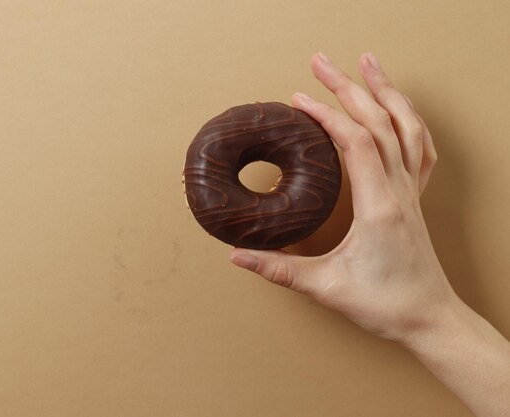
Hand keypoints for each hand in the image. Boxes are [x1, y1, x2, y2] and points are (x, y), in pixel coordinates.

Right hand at [230, 51, 455, 341]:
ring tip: (367, 63)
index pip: (355, 142)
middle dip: (348, 86)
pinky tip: (398, 106)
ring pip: (406, 126)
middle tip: (321, 61)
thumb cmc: (386, 305)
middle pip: (380, 121)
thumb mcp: (325, 287)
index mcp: (379, 206)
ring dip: (385, 90)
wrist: (431, 319)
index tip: (298, 100)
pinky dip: (408, 118)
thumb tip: (237, 255)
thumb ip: (278, 269)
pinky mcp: (413, 198)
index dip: (326, 115)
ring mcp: (411, 191)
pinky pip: (419, 146)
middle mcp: (400, 191)